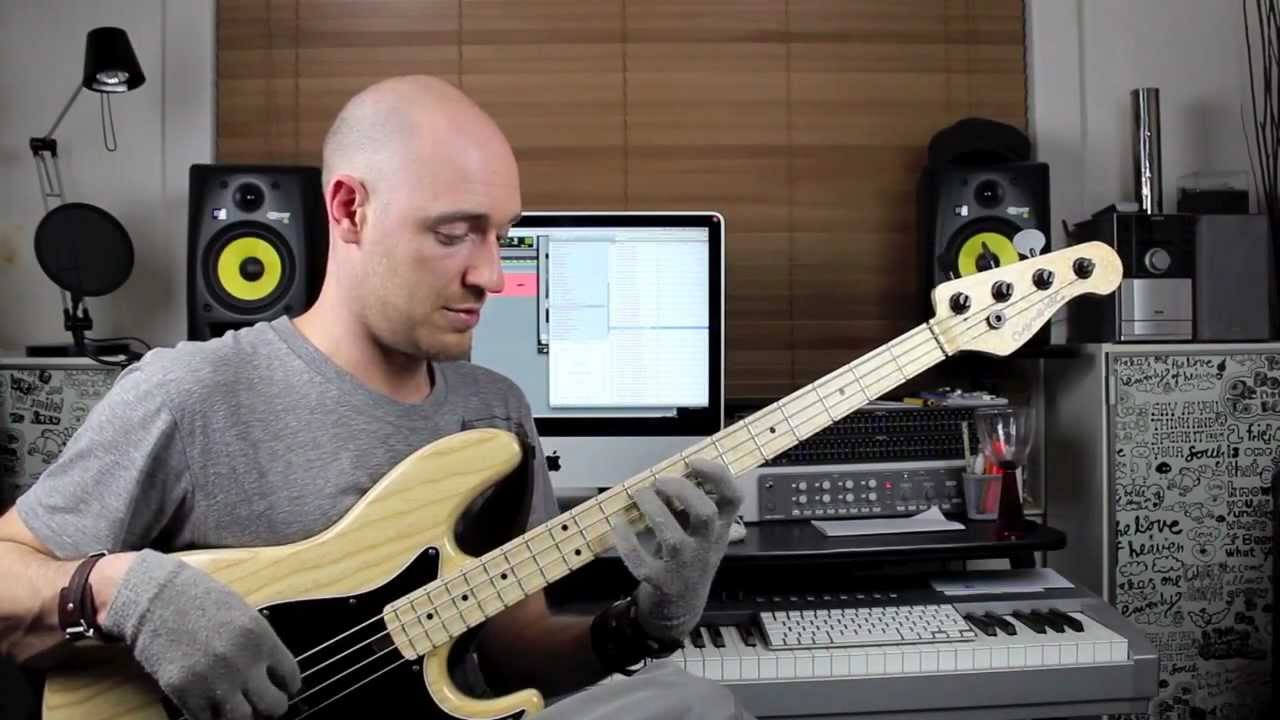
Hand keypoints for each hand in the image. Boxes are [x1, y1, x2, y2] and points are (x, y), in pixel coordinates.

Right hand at [101, 549, 300, 719]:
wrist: (155, 598)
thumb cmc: (199, 599)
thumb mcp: (243, 614)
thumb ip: (260, 644)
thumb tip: (272, 671)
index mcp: (261, 639)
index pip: (290, 677)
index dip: (287, 686)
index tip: (282, 688)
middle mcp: (243, 664)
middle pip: (272, 706)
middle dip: (270, 706)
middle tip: (262, 702)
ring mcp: (213, 681)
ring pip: (241, 719)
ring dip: (241, 714)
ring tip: (236, 704)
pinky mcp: (185, 693)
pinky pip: (207, 719)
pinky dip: (211, 715)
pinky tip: (211, 703)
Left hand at [611, 457, 742, 641]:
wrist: (680, 607)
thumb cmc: (688, 559)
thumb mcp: (699, 533)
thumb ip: (688, 506)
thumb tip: (667, 477)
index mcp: (720, 529)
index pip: (733, 498)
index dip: (718, 475)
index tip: (693, 461)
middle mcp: (707, 547)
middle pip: (706, 514)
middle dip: (682, 490)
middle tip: (660, 481)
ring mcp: (684, 567)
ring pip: (672, 537)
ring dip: (653, 510)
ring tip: (639, 495)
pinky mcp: (660, 582)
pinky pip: (641, 562)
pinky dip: (627, 542)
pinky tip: (619, 524)